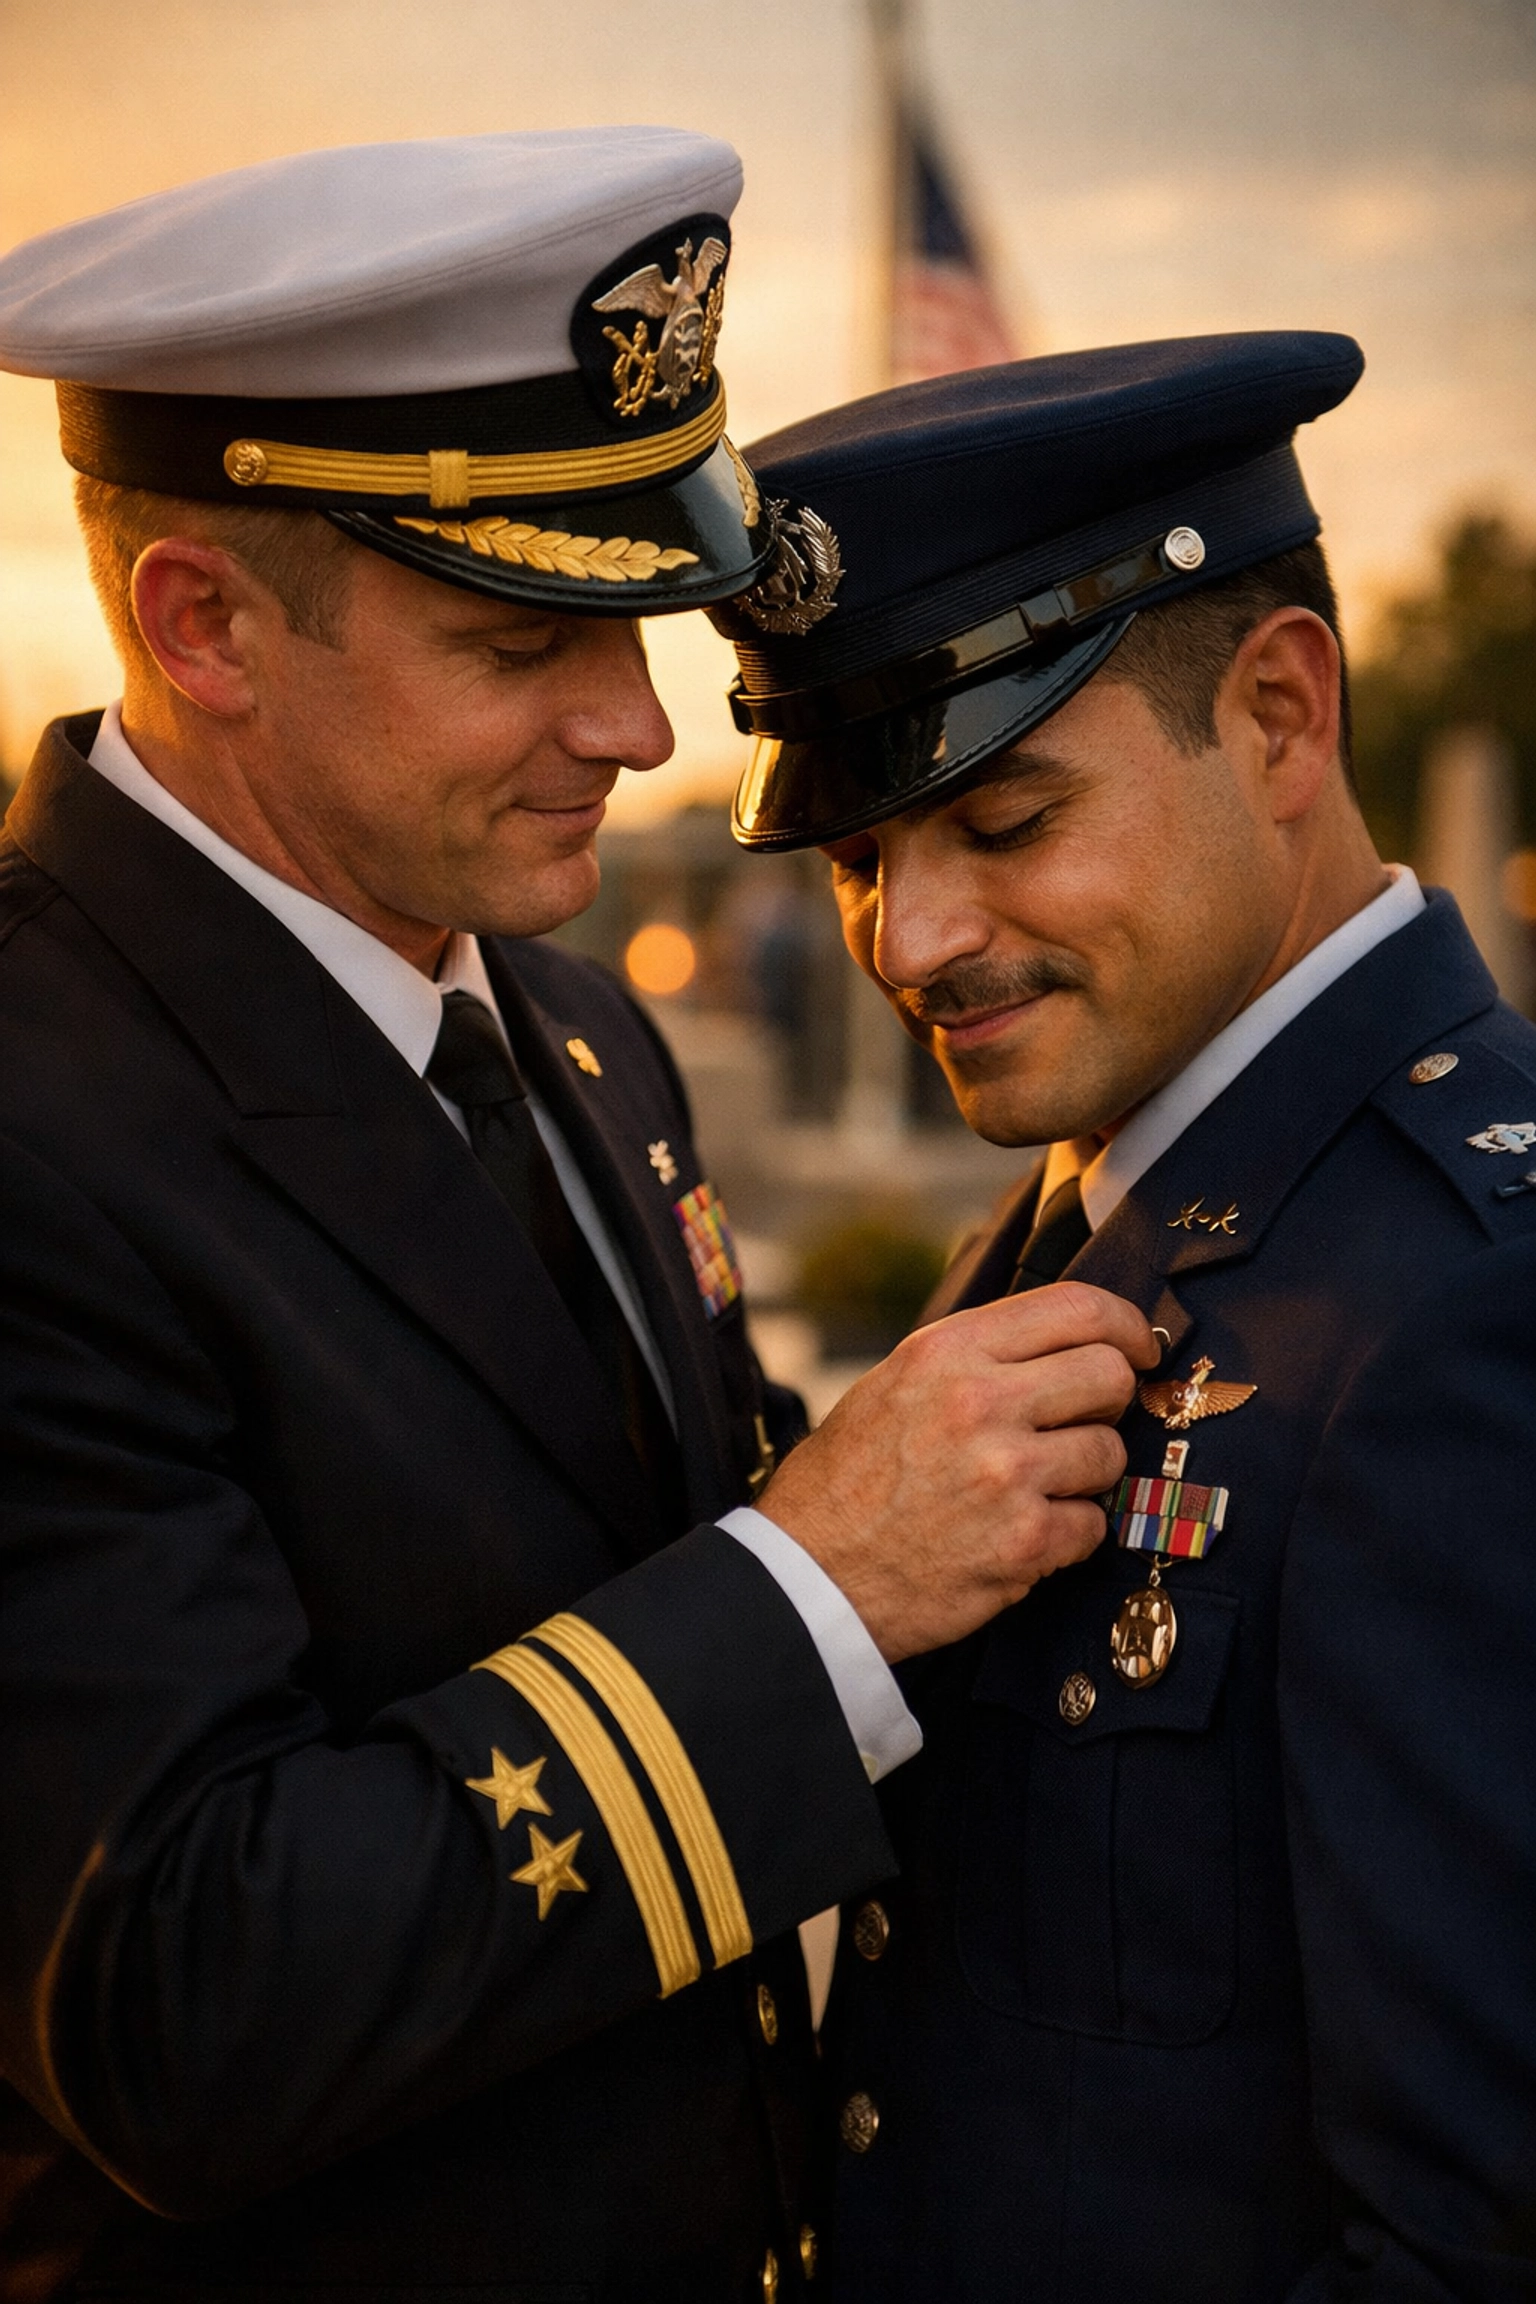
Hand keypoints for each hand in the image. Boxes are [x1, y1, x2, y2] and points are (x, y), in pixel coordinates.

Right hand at [759, 1282, 1157, 1661]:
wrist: (808, 1577)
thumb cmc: (847, 1480)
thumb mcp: (895, 1383)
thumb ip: (975, 1357)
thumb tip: (1062, 1341)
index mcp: (948, 1351)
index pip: (1076, 1308)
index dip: (1124, 1325)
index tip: (1137, 1346)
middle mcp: (979, 1401)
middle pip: (1108, 1376)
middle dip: (1109, 1401)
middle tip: (1085, 1422)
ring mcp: (1006, 1474)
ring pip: (1110, 1453)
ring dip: (1086, 1474)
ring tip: (1036, 1488)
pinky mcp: (1023, 1542)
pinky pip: (1092, 1525)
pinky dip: (1067, 1535)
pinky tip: (1022, 1536)